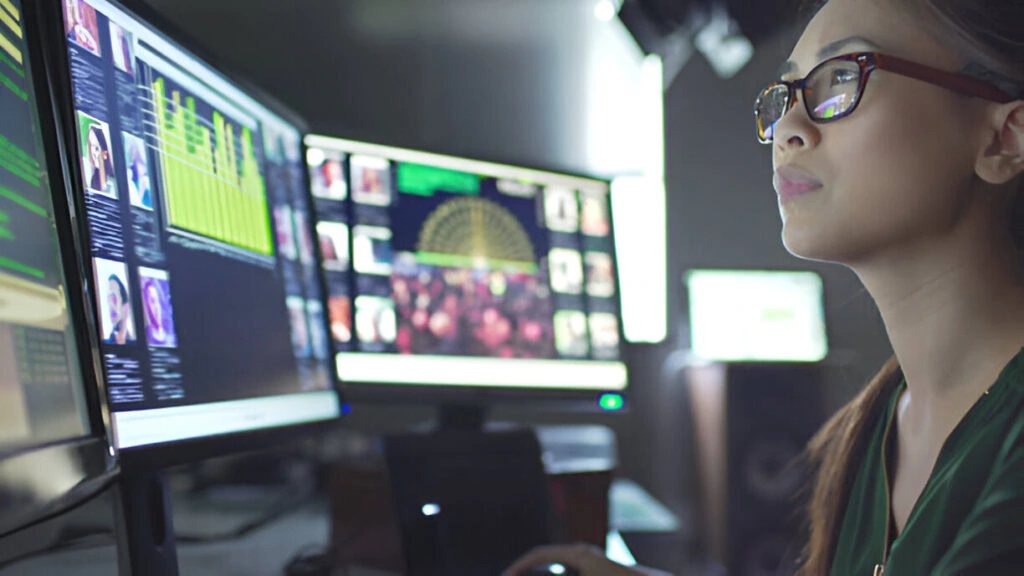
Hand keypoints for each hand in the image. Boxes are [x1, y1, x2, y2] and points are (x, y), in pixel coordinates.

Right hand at [502, 544, 660, 575]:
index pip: (539, 555)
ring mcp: (589, 562)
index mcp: (577, 553)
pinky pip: (568, 572)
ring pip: (557, 569)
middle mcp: (582, 554)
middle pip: (545, 561)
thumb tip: (533, 568)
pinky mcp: (594, 570)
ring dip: (543, 574)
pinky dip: (555, 575)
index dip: (519, 566)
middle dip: (528, 572)